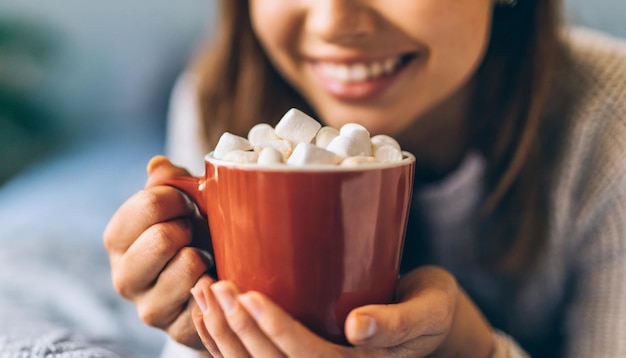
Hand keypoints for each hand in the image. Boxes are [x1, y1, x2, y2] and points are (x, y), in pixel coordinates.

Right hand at [103, 156, 211, 348]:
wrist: (215, 278)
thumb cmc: (195, 233)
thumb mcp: (182, 202)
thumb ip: (168, 181)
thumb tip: (158, 165)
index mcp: (118, 240)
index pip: (146, 206)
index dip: (177, 197)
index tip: (188, 201)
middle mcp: (124, 276)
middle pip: (161, 237)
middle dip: (189, 227)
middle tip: (196, 230)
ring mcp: (149, 307)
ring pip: (187, 265)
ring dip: (205, 255)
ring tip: (205, 256)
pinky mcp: (175, 330)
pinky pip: (206, 297)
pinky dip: (216, 283)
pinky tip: (214, 279)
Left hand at [189, 266, 492, 356]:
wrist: (427, 321)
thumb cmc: (431, 308)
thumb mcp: (430, 309)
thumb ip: (398, 322)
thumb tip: (358, 327)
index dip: (276, 331)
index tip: (249, 294)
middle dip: (238, 329)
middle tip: (214, 285)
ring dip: (222, 335)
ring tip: (203, 293)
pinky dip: (224, 342)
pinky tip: (207, 314)